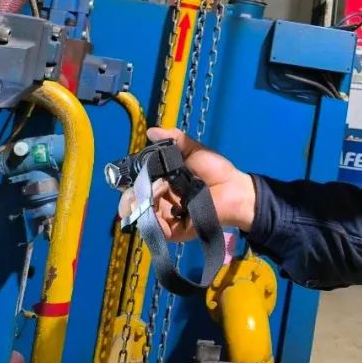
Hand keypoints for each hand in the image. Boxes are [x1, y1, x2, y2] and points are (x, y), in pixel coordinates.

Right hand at [119, 127, 256, 240]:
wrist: (234, 189)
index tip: (128, 174)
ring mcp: (164, 217)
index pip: (136, 183)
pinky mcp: (172, 231)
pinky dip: (151, 217)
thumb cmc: (215, 170)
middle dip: (130, 194)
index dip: (129, 180)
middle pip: (132, 201)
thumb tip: (151, 131)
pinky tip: (158, 203)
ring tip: (159, 190)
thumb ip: (173, 140)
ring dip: (142, 201)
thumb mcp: (193, 151)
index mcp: (161, 182)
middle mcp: (159, 200)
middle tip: (139, 187)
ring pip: (139, 214)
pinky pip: (153, 229)